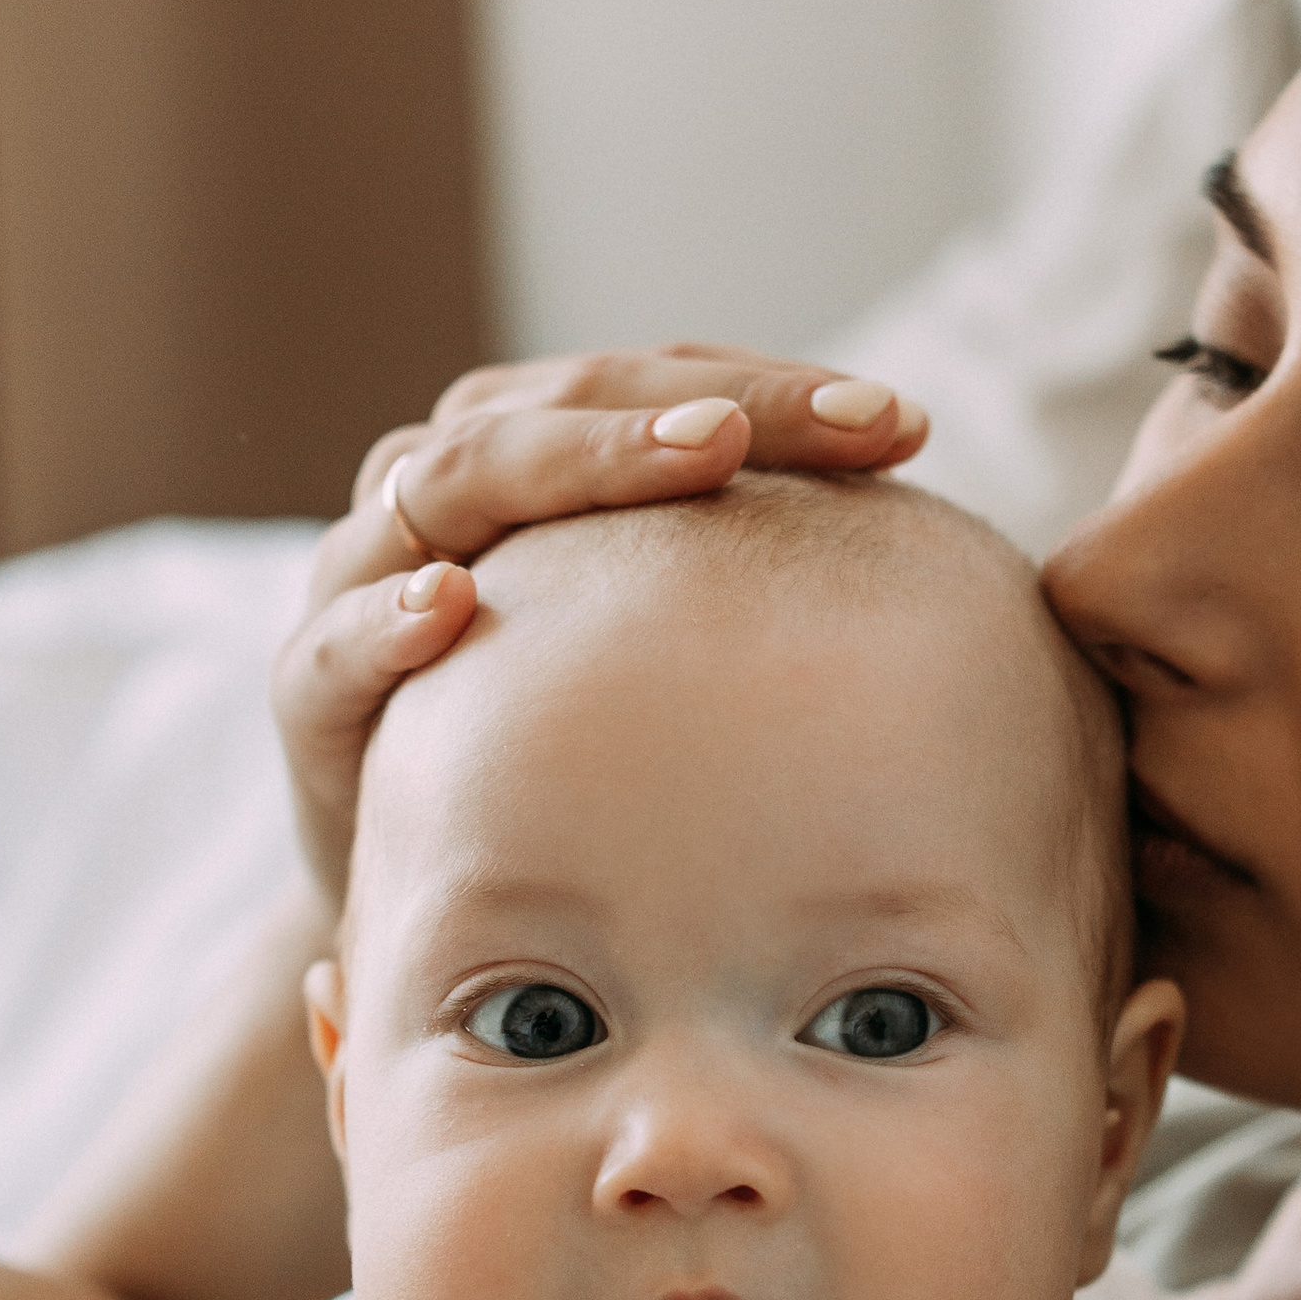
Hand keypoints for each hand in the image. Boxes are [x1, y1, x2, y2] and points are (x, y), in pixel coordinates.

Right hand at [273, 346, 926, 898]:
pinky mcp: (311, 703)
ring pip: (446, 482)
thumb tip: (989, 606)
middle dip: (706, 405)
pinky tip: (457, 604)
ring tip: (698, 457)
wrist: (429, 912)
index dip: (777, 391)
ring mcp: (362, 586)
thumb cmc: (584, 779)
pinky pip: (334, 645)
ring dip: (569, 463)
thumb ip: (770, 610)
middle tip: (840, 422)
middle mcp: (438, 498)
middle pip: (559, 406)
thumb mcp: (679, 678)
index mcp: (532, 466)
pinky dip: (390, 617)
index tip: (908, 426)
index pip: (657, 387)